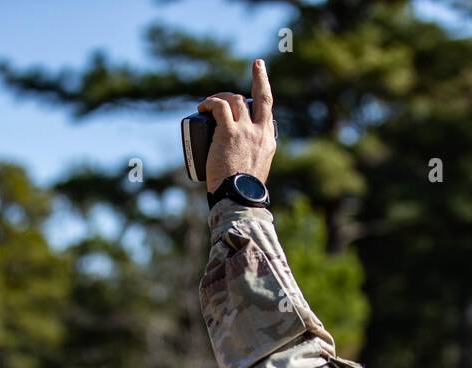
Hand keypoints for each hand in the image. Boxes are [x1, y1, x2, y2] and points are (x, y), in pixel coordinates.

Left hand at [197, 59, 275, 193]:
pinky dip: (210, 103)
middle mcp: (261, 132)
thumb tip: (237, 167)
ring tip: (208, 103)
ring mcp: (246, 130)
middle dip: (262, 76)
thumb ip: (250, 163)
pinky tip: (202, 107)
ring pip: (236, 100)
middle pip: (263, 96)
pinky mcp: (229, 132)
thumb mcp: (254, 173)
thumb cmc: (242, 192)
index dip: (262, 99)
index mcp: (269, 142)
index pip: (267, 113)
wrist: (239, 198)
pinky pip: (219, 107)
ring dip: (222, 96)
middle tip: (257, 65)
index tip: (260, 87)